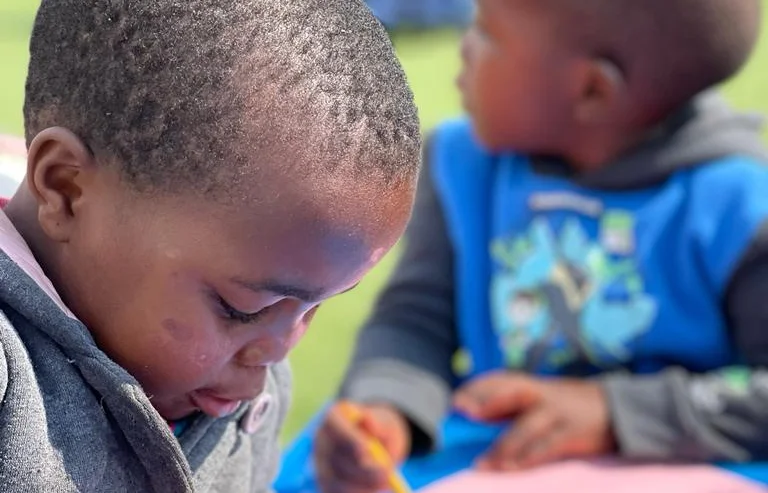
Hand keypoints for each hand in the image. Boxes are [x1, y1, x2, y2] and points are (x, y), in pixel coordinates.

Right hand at [314, 401, 410, 492]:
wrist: (376, 447)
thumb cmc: (380, 431)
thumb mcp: (385, 422)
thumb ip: (377, 422)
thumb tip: (368, 420)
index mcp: (334, 418)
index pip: (334, 425)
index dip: (347, 438)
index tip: (366, 449)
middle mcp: (322, 441)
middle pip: (335, 456)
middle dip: (362, 468)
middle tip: (387, 474)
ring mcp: (320, 464)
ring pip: (335, 479)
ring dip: (362, 485)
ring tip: (385, 482)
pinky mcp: (325, 484)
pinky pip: (336, 492)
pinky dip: (357, 492)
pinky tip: (372, 489)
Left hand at [454, 372, 615, 470]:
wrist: (617, 409)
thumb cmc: (569, 406)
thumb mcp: (542, 396)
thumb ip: (514, 404)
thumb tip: (475, 415)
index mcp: (533, 385)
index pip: (500, 380)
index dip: (478, 388)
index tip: (457, 401)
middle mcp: (543, 394)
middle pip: (512, 393)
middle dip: (487, 402)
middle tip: (464, 412)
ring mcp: (558, 413)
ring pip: (526, 427)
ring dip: (503, 446)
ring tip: (484, 464)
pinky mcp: (573, 433)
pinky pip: (547, 446)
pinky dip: (529, 457)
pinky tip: (514, 467)